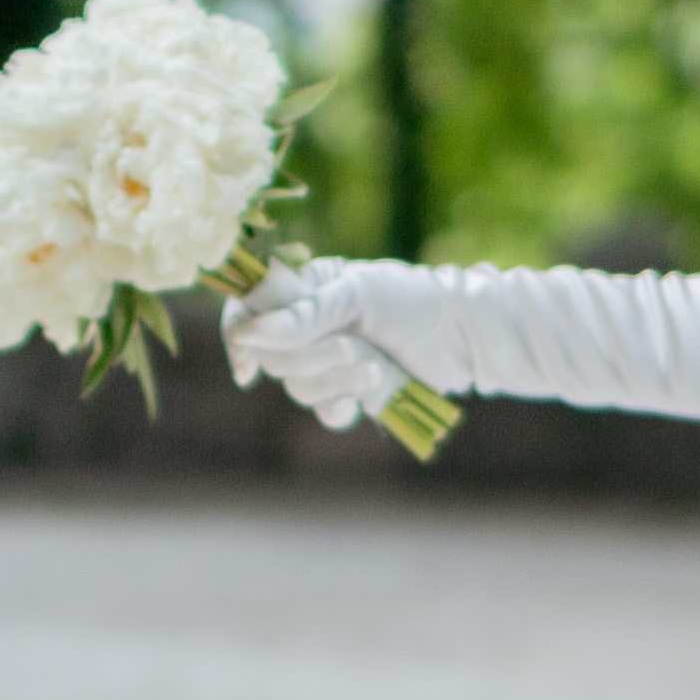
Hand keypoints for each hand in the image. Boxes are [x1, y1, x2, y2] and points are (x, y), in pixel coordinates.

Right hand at [222, 258, 412, 432]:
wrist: (461, 335)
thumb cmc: (410, 299)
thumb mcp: (357, 294)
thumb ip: (305, 314)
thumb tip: (252, 335)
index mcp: (302, 288)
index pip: (248, 309)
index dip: (239, 335)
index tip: (248, 362)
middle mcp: (306, 326)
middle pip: (271, 356)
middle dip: (310, 359)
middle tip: (352, 348)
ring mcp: (326, 361)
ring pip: (298, 386)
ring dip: (336, 381)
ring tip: (375, 368)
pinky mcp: (349, 392)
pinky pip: (324, 411)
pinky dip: (340, 408)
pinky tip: (362, 400)